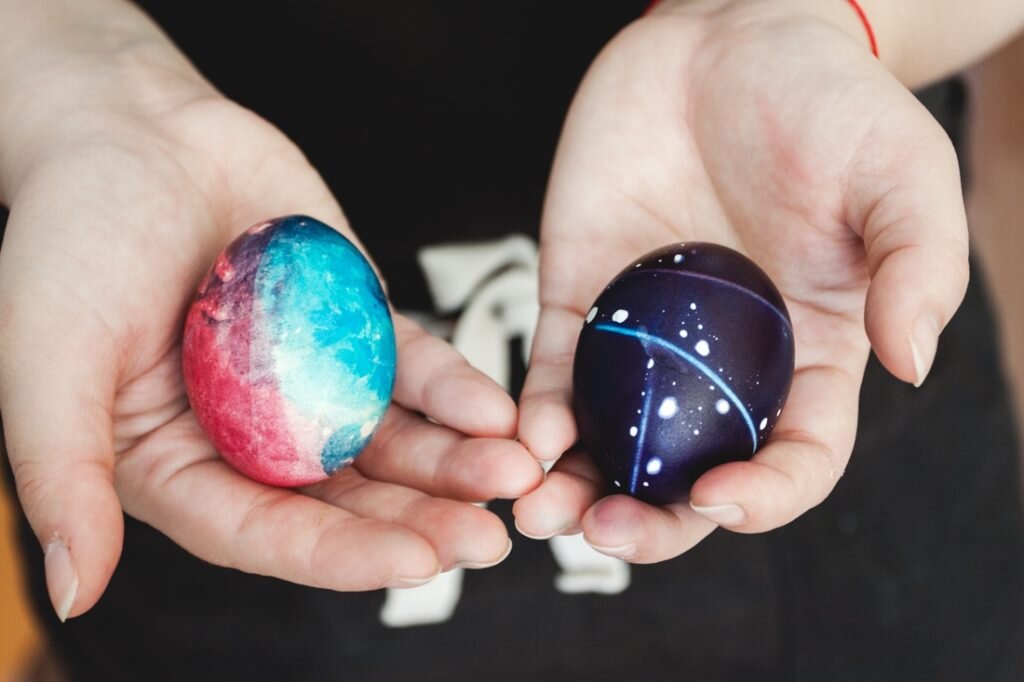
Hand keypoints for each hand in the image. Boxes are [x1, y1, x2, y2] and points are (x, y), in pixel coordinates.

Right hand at [0, 28, 539, 619]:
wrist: (130, 129)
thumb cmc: (66, 237)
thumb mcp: (45, 355)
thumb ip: (61, 472)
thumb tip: (70, 593)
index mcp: (179, 466)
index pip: (267, 532)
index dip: (341, 555)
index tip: (418, 564)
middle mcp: (252, 438)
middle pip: (347, 499)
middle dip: (422, 520)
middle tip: (491, 539)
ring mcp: (310, 383)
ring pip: (392, 442)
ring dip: (457, 463)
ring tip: (517, 471)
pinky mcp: (352, 328)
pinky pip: (411, 368)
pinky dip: (454, 389)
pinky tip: (498, 408)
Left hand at [514, 0, 967, 560]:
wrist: (728, 38)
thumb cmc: (829, 103)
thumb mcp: (901, 174)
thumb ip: (915, 265)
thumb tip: (911, 363)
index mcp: (807, 358)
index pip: (793, 457)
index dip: (763, 495)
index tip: (719, 499)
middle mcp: (723, 368)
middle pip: (686, 473)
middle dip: (648, 520)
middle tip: (605, 534)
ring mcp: (646, 341)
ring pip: (611, 440)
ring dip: (574, 487)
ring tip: (541, 512)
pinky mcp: (582, 299)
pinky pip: (555, 372)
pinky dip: (537, 412)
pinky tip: (521, 433)